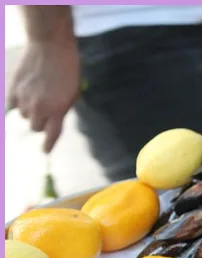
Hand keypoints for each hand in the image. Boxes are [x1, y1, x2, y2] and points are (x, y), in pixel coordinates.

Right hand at [8, 38, 79, 152]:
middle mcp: (39, 108)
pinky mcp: (13, 89)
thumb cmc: (68, 68)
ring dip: (30, 112)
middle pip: (36, 128)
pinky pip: (13, 105)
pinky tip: (23, 96)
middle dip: (41, 123)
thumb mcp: (73, 92)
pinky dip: (18, 104)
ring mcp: (24, 99)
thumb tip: (54, 118)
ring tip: (36, 99)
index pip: (51, 135)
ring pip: (24, 116)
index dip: (48, 145)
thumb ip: (62, 108)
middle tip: (45, 113)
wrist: (50, 45)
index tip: (45, 151)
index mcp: (58, 110)